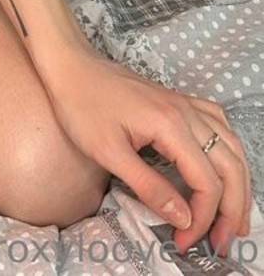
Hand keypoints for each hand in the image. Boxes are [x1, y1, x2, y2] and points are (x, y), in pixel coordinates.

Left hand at [45, 49, 252, 257]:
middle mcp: (186, 112)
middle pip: (230, 166)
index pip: (207, 182)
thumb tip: (184, 219)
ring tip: (234, 216)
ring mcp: (184, 103)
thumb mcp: (108, 152)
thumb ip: (149, 187)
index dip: (202, 218)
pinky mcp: (176, 100)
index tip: (183, 241)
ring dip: (238, 183)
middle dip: (233, 208)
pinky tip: (222, 166)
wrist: (68, 64)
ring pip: (231, 145)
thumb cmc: (80, 106)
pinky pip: (217, 124)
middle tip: (223, 242)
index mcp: (171, 125)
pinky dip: (228, 151)